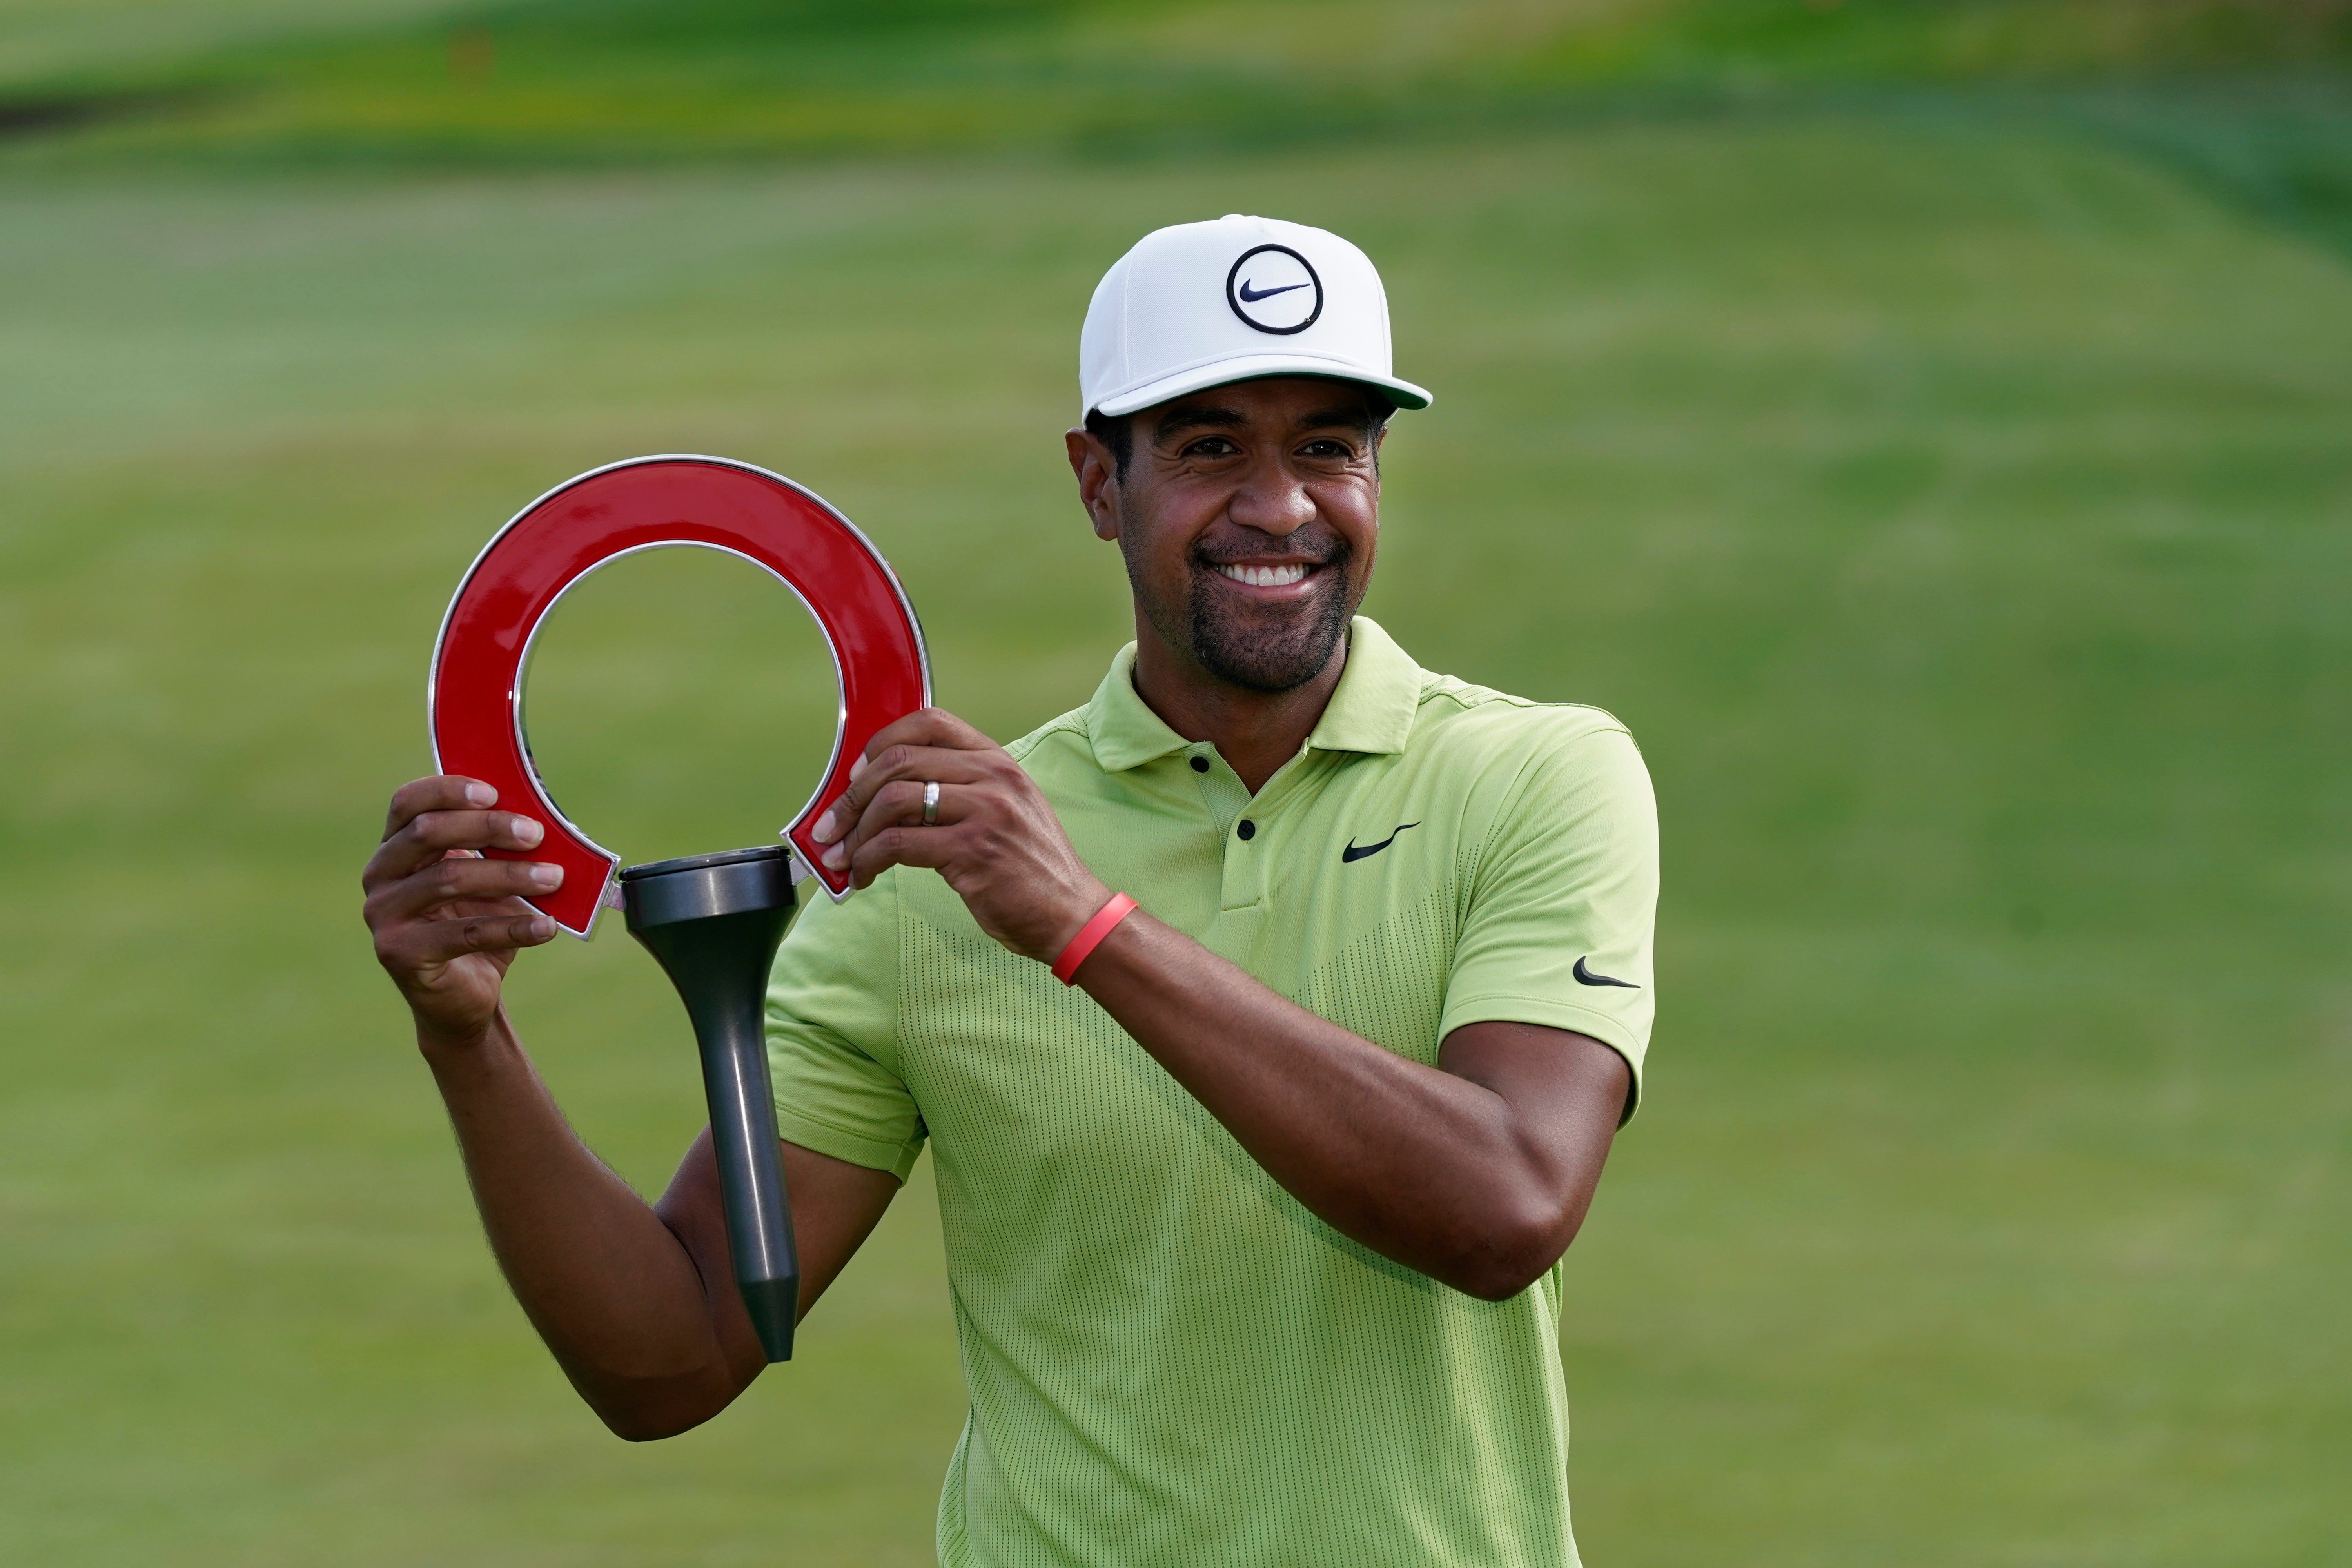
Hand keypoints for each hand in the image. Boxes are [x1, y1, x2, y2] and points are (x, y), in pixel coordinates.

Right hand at [363, 775, 561, 1043]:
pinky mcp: (400, 954)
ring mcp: (384, 915)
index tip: (493, 791)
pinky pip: (464, 933)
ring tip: (554, 878)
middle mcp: (379, 876)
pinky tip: (547, 926)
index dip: (447, 790)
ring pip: (448, 880)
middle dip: (486, 828)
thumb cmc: (477, 924)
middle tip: (535, 834)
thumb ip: (500, 850)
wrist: (462, 996)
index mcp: (395, 848)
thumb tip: (543, 822)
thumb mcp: (488, 880)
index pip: (408, 803)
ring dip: (508, 876)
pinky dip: (513, 927)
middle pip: (427, 833)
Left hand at [809, 709, 1108, 963]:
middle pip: (898, 761)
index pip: (928, 722)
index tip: (857, 775)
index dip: (880, 743)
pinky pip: (898, 844)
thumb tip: (884, 795)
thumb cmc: (1029, 868)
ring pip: (892, 801)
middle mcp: (992, 776)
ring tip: (842, 858)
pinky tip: (863, 876)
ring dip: (855, 832)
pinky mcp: (973, 850)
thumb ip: (959, 791)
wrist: (1071, 914)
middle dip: (851, 796)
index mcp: (997, 760)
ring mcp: (985, 811)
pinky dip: (868, 860)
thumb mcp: (1004, 810)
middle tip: (831, 826)